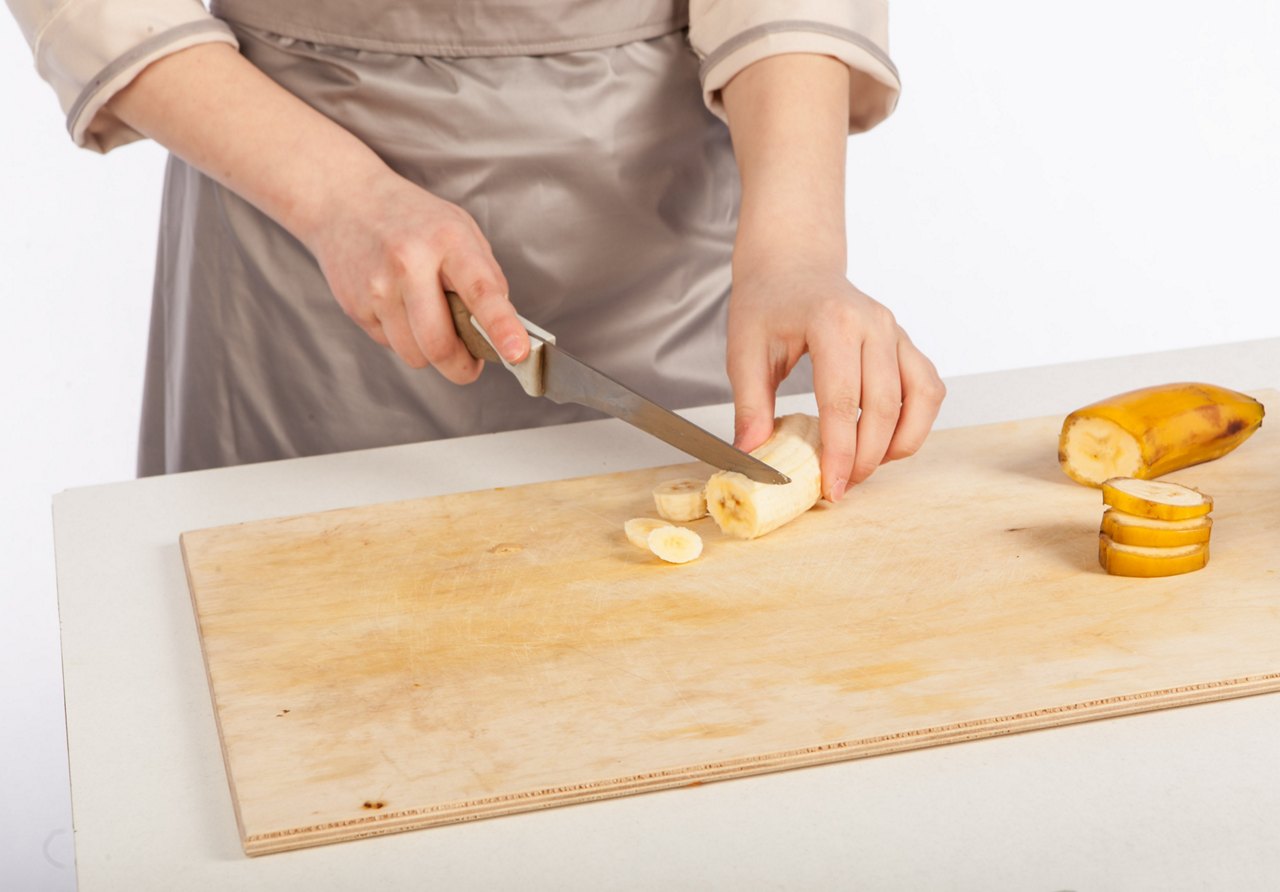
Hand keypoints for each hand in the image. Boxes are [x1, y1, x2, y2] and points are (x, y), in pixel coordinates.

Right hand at [302, 168, 528, 382]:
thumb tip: (503, 327)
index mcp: (448, 240)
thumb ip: (484, 276)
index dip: (502, 326)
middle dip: (461, 367)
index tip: (517, 352)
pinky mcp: (355, 306)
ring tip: (429, 320)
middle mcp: (410, 263)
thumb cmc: (413, 219)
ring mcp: (377, 287)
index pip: (481, 290)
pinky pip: (390, 345)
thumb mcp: (460, 230)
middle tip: (470, 364)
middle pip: (440, 344)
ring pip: (415, 354)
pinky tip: (399, 307)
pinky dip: (403, 338)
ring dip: (429, 352)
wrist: (345, 201)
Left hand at [727, 258, 944, 501]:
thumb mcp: (743, 350)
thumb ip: (749, 403)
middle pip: (884, 407)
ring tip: (866, 465)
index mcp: (832, 323)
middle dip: (866, 457)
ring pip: (920, 399)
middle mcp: (874, 324)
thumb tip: (752, 453)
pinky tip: (886, 441)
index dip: (840, 451)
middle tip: (843, 486)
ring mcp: (896, 331)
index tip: (832, 486)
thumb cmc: (768, 303)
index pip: (843, 401)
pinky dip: (915, 421)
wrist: (793, 266)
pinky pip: (928, 388)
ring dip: (899, 443)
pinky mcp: (906, 343)